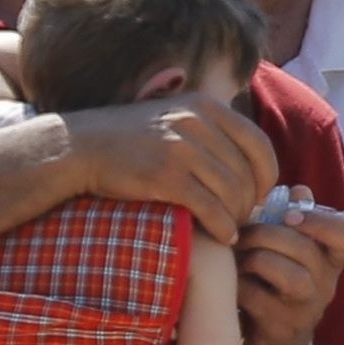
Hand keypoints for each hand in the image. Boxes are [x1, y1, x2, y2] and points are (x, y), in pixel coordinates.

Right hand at [63, 91, 274, 245]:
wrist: (76, 148)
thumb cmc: (125, 139)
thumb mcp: (171, 116)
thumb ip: (207, 127)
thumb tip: (246, 155)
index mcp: (205, 107)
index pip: (259, 144)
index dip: (267, 175)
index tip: (258, 194)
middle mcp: (197, 123)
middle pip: (248, 172)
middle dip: (250, 202)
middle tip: (242, 218)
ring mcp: (181, 149)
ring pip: (233, 192)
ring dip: (237, 217)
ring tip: (230, 229)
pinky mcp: (165, 177)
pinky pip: (211, 208)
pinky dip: (222, 227)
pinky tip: (222, 237)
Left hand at [236, 203, 343, 344]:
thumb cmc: (272, 289)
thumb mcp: (285, 253)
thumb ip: (291, 221)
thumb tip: (299, 189)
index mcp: (330, 260)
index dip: (322, 220)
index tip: (290, 213)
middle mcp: (327, 282)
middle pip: (303, 247)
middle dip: (263, 233)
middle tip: (240, 235)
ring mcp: (307, 308)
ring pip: (287, 272)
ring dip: (253, 259)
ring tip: (236, 261)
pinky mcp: (282, 327)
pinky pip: (256, 296)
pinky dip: (237, 286)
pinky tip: (229, 286)